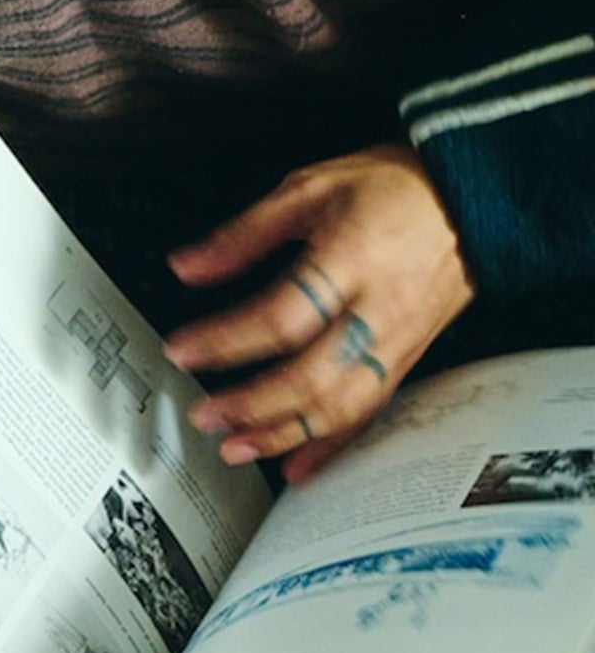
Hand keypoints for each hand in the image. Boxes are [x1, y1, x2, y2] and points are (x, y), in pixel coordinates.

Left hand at [163, 143, 474, 484]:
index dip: (227, 339)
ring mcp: (397, 340)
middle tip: (203, 414)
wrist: (470, 199)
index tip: (182, 351)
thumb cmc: (392, 188)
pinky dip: (330, 445)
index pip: (282, 314)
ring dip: (283, 434)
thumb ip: (245, 233)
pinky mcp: (407, 359)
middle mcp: (378, 307)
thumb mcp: (309, 188)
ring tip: (235, 446)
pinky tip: (296, 465)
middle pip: (312, 373)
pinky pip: (369, 412)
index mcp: (351, 258)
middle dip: (251, 403)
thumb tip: (187, 266)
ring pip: (341, 404)